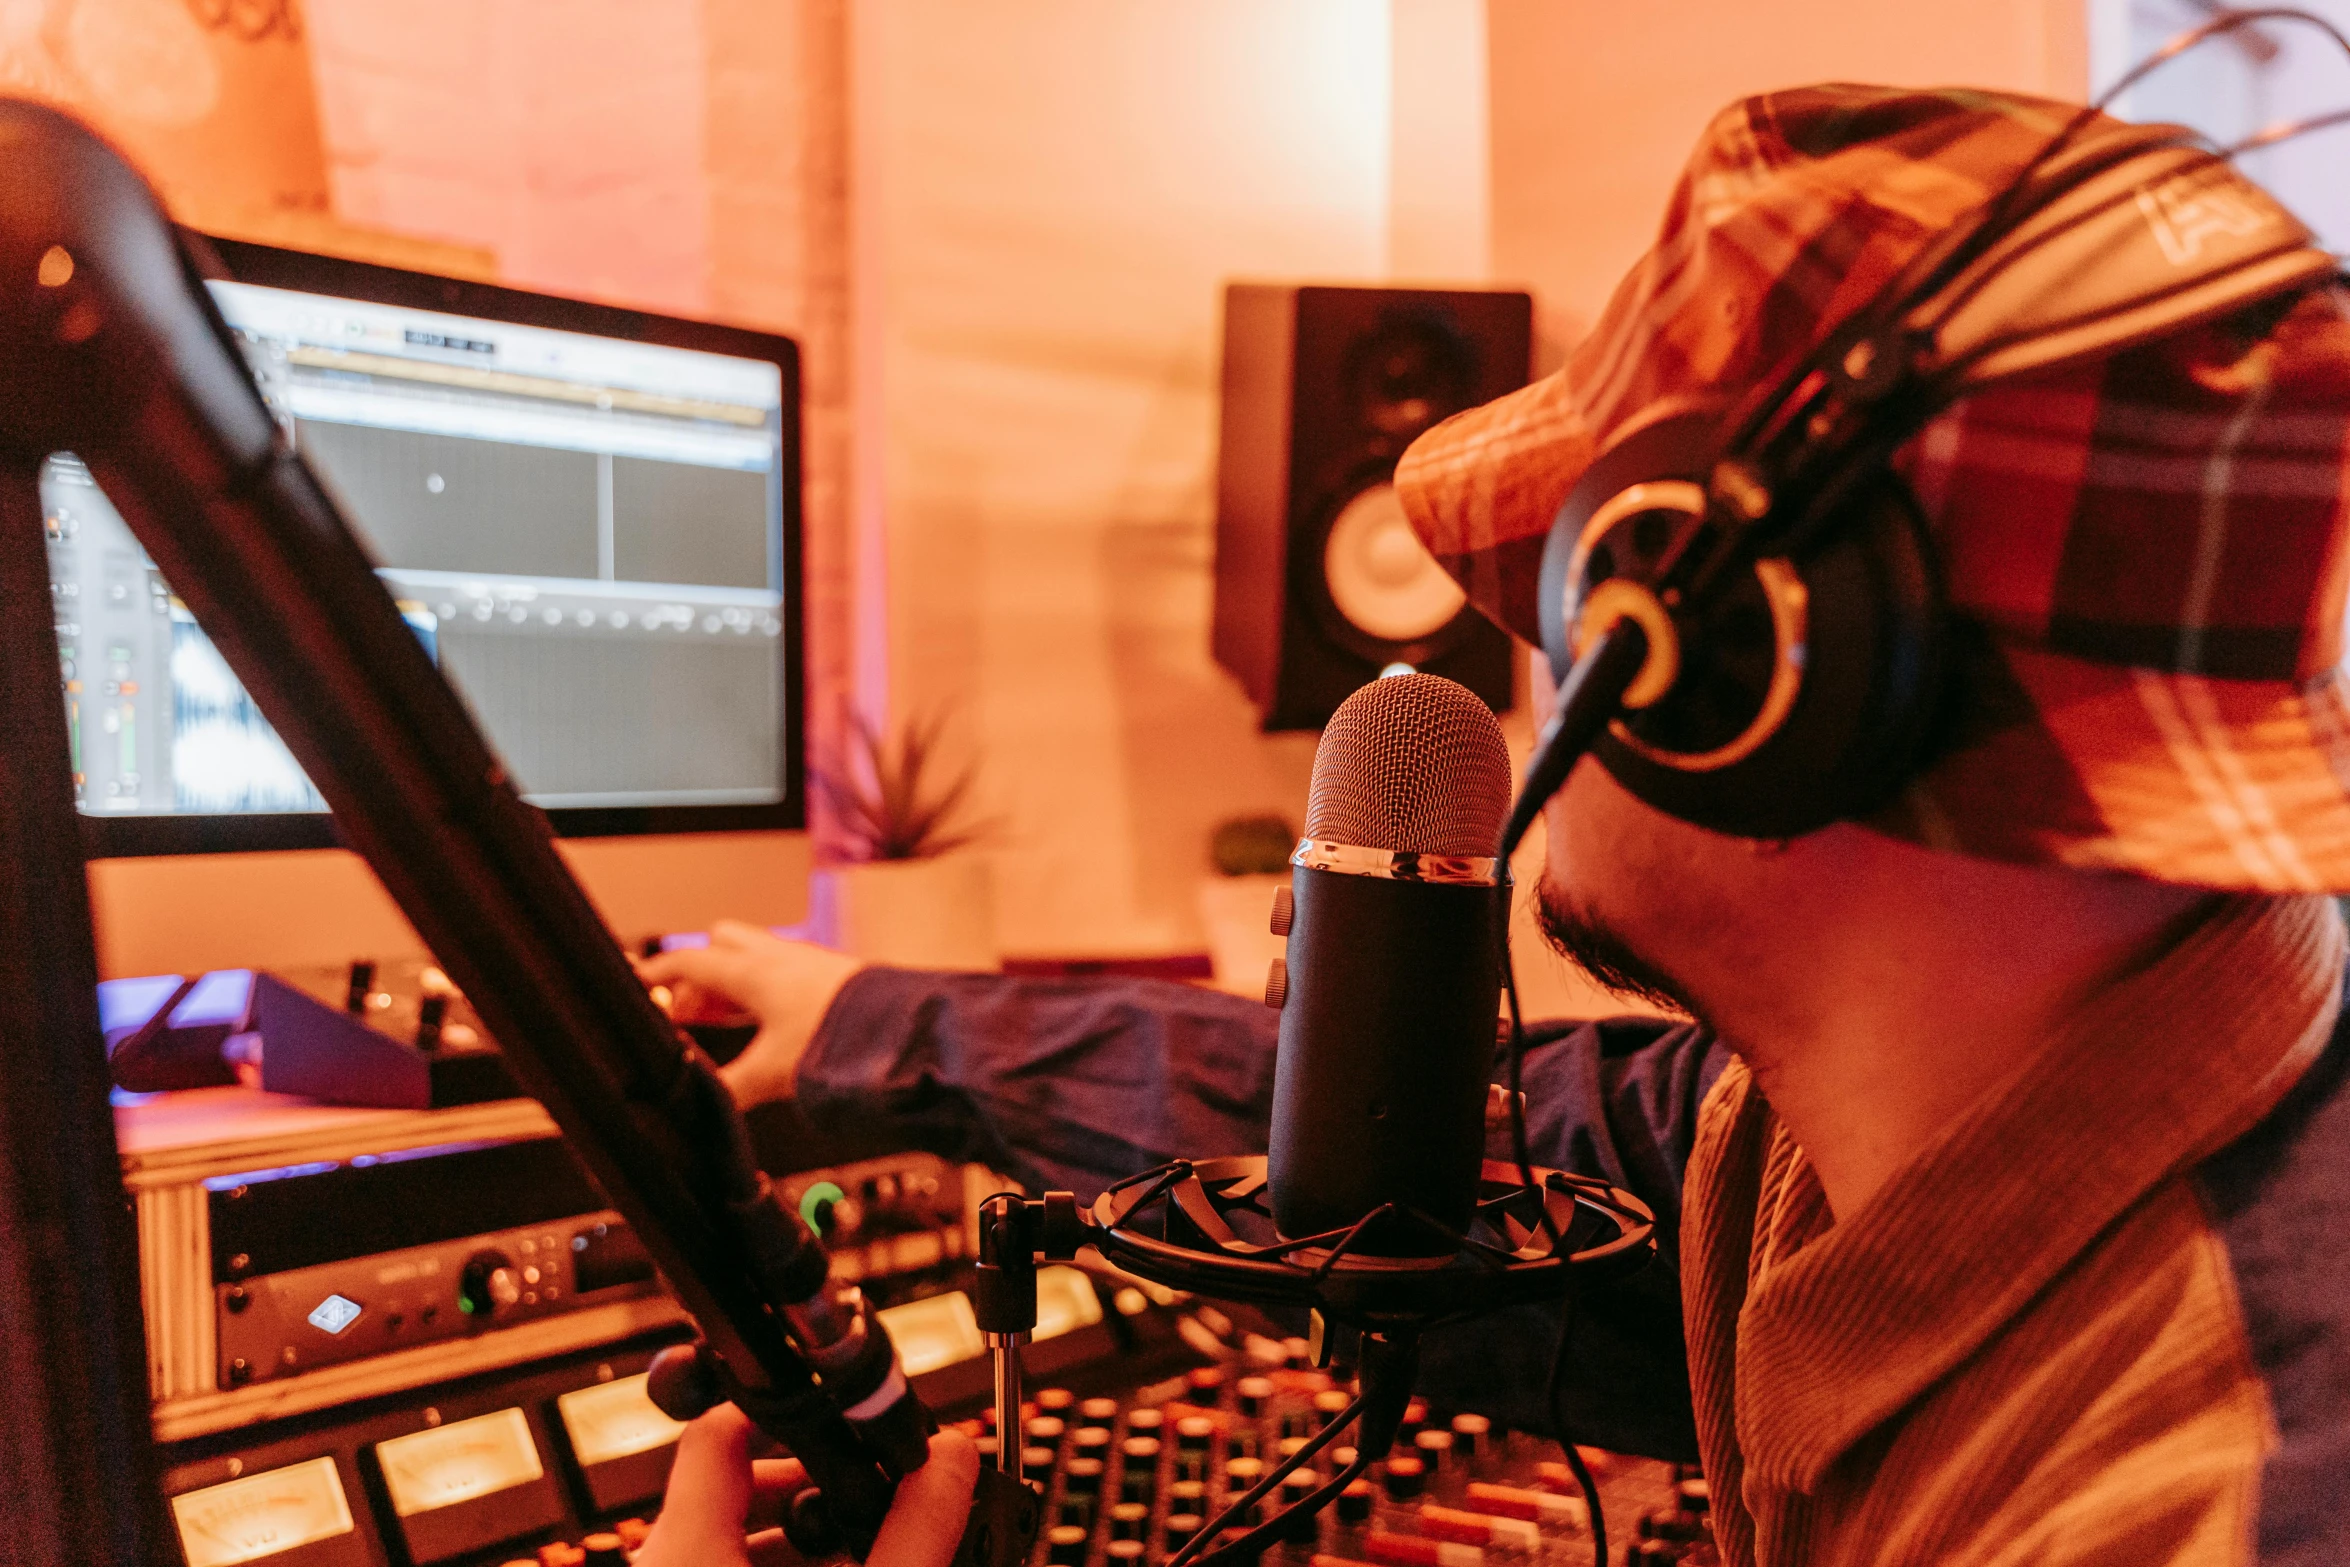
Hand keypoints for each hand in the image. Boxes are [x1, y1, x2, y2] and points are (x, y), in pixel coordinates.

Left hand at [634, 1405, 978, 1566]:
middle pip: (728, 1488)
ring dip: (794, 1541)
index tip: (837, 1420)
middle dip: (808, 1490)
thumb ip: (911, 1532)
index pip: (718, 1432)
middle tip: (866, 1510)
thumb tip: (949, 1462)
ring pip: (721, 1541)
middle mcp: (659, 1566)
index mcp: (685, 1552)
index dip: (783, 1411)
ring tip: (859, 1557)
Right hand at [637, 920, 864, 1108]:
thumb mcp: (772, 1073)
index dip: (658, 973)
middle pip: (720, 944)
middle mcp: (778, 958)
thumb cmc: (844, 1041)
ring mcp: (806, 963)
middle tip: (686, 1012)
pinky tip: (766, 1023)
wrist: (903, 1034)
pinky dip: (762, 992)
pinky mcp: (829, 976)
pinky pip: (781, 972)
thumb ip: (729, 1089)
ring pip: (752, 956)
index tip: (638, 984)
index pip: (689, 961)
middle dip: (698, 973)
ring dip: (731, 983)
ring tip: (719, 1022)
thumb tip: (702, 1106)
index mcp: (754, 973)